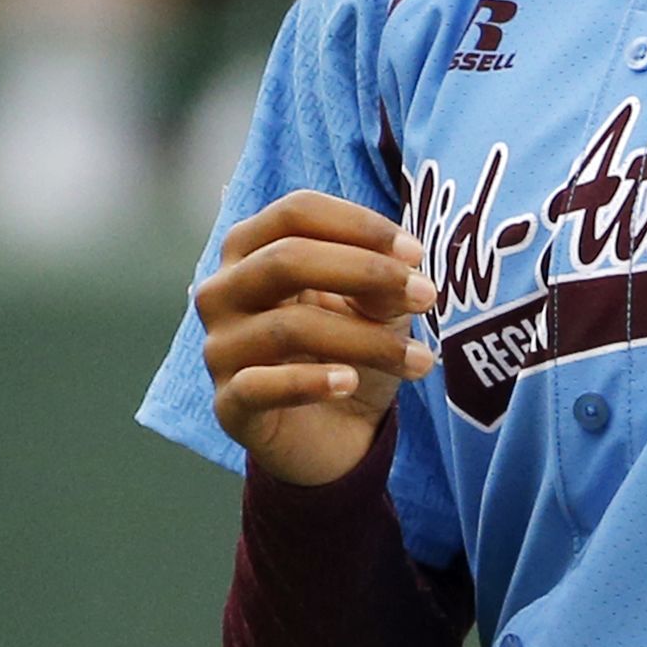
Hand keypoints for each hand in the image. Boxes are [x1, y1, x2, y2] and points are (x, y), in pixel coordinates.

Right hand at [195, 191, 440, 488]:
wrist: (332, 434)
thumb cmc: (346, 351)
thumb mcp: (373, 308)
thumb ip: (379, 284)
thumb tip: (401, 276)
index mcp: (251, 249)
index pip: (296, 212)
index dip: (358, 225)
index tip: (416, 254)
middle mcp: (222, 291)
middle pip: (285, 260)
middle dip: (365, 272)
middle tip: (425, 296)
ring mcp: (220, 348)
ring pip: (289, 326)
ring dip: (366, 340)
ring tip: (419, 359)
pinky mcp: (229, 404)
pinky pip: (261, 386)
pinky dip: (311, 382)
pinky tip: (350, 382)